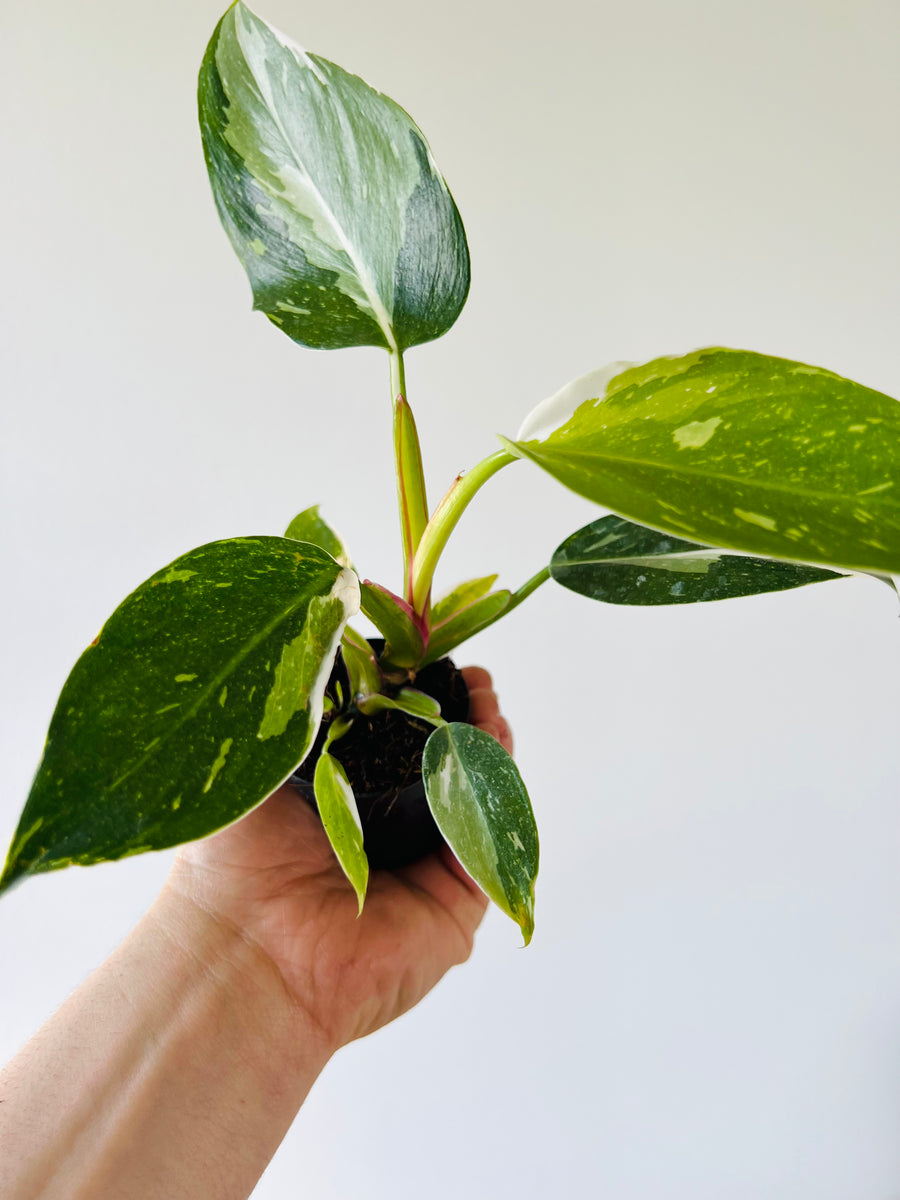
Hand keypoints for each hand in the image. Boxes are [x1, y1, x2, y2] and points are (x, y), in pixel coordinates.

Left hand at [165, 667, 511, 1052]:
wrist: (245, 950)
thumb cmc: (232, 857)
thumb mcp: (253, 758)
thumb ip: (290, 698)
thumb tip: (316, 625)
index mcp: (337, 802)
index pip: (393, 738)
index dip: (416, 695)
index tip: (430, 655)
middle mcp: (382, 836)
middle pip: (443, 764)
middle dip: (464, 715)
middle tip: (472, 676)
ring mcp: (421, 872)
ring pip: (474, 798)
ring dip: (489, 745)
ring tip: (487, 701)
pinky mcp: (453, 908)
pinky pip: (490, 843)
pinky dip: (499, 793)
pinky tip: (493, 746)